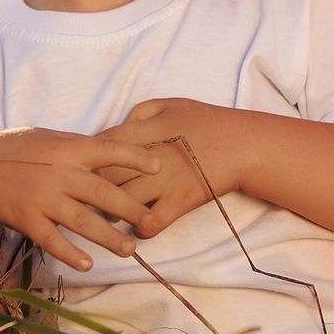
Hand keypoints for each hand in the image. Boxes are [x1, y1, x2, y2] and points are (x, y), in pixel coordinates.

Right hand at [0, 127, 162, 273]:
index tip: (160, 165)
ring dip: (108, 237)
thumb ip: (78, 147)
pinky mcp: (26, 219)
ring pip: (82, 221)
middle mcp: (59, 172)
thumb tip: (111, 149)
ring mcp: (42, 198)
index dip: (136, 156)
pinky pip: (52, 240)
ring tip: (129, 249)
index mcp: (68, 149)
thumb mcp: (48, 138)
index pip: (109, 149)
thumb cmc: (16, 151)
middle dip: (131, 209)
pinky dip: (70, 253)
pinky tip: (88, 263)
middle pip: (102, 192)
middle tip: (152, 223)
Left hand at [95, 99, 242, 239]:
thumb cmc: (207, 122)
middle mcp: (150, 157)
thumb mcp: (171, 104)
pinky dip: (140, 230)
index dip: (90, 157)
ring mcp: (165, 182)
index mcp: (146, 131)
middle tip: (94, 195)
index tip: (91, 166)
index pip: (101, 145)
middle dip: (93, 188)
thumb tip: (116, 130)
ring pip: (120, 204)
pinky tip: (141, 226)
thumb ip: (139, 113)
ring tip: (113, 215)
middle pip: (104, 176)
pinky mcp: (180, 202)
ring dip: (112, 213)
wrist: (243, 145)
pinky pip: (149, 224)